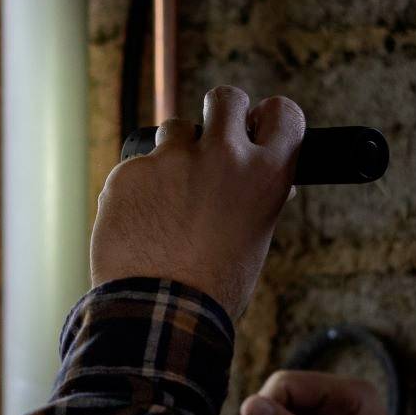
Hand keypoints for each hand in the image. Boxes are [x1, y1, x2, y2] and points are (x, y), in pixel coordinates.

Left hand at [90, 86, 303, 317]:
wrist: (161, 316)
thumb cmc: (214, 288)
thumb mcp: (254, 238)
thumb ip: (254, 196)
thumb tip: (253, 173)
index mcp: (267, 175)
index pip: (284, 113)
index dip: (269, 119)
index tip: (257, 128)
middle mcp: (224, 156)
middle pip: (225, 98)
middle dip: (220, 113)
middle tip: (210, 143)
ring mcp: (173, 160)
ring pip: (174, 130)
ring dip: (173, 154)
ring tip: (169, 201)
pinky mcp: (131, 170)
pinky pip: (138, 167)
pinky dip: (139, 190)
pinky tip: (140, 224)